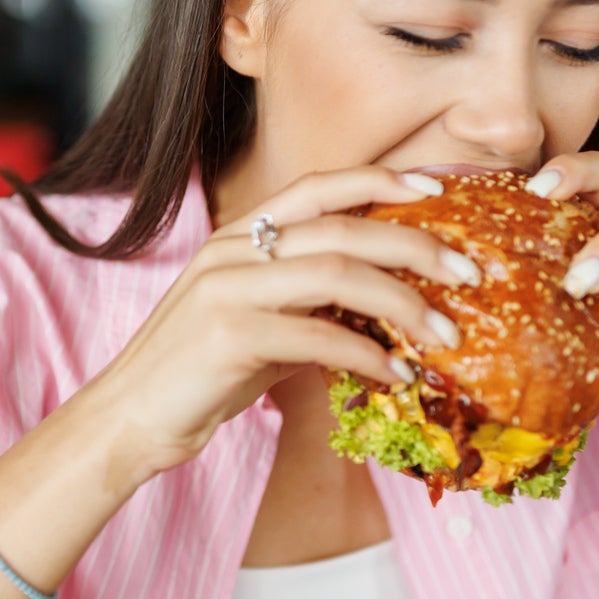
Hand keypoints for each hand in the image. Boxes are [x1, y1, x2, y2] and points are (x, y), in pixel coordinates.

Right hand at [83, 166, 480, 479]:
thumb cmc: (198, 376)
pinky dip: (370, 356)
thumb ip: (311, 306)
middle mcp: (232, 250)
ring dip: (406, 304)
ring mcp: (227, 288)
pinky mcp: (228, 336)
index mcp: (239, 236)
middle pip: (344, 227)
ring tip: (447, 335)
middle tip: (470, 272)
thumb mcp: (260, 325)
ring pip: (339, 274)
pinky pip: (319, 336)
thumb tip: (384, 313)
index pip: (319, 186)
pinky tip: (397, 376)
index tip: (438, 187)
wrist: (127, 419)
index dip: (381, 179)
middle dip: (418, 245)